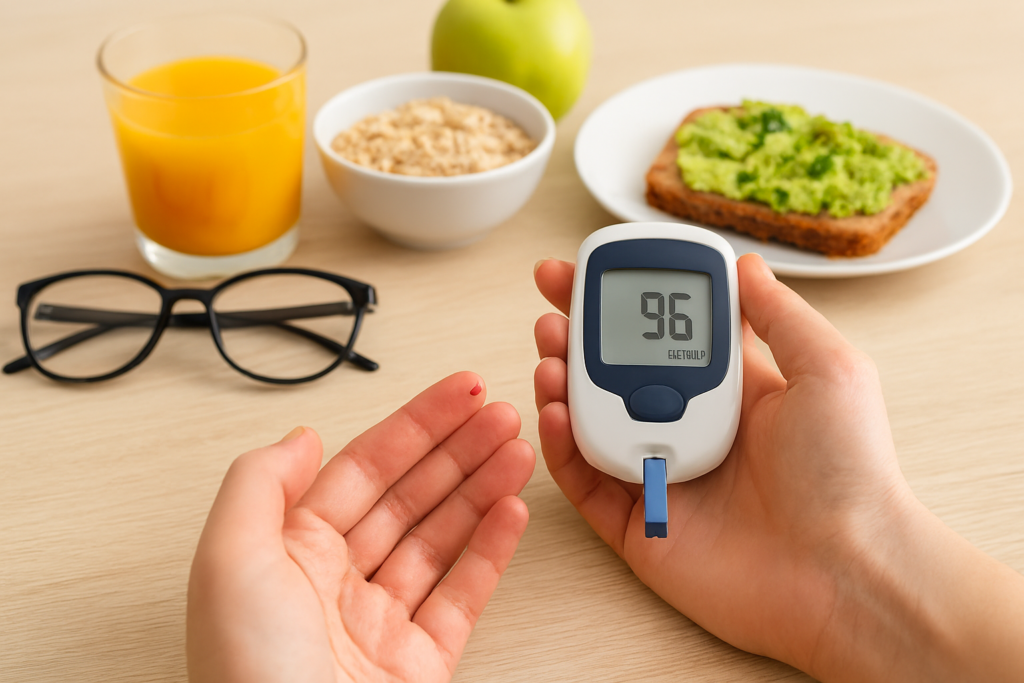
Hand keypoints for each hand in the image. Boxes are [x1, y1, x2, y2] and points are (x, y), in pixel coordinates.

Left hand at [187, 372, 533, 682]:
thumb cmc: (251, 681)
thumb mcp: (229, 564)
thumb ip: (259, 486)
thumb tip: (300, 437)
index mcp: (288, 554)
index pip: (363, 469)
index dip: (415, 425)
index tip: (456, 393)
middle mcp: (335, 583)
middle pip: (410, 495)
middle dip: (458, 449)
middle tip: (499, 414)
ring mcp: (382, 623)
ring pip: (442, 537)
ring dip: (482, 487)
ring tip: (517, 449)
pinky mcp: (422, 663)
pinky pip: (464, 594)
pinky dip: (493, 549)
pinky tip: (512, 512)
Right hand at [534, 255, 1023, 681]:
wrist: (846, 571)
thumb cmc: (849, 472)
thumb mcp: (826, 368)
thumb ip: (777, 314)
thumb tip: (745, 265)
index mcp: (731, 390)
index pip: (660, 335)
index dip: (624, 303)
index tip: (587, 274)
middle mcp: (690, 428)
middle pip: (614, 375)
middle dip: (576, 339)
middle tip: (551, 312)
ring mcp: (661, 475)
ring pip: (592, 423)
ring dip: (561, 385)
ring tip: (549, 356)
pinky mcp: (640, 525)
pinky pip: (586, 483)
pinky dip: (563, 447)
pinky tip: (559, 412)